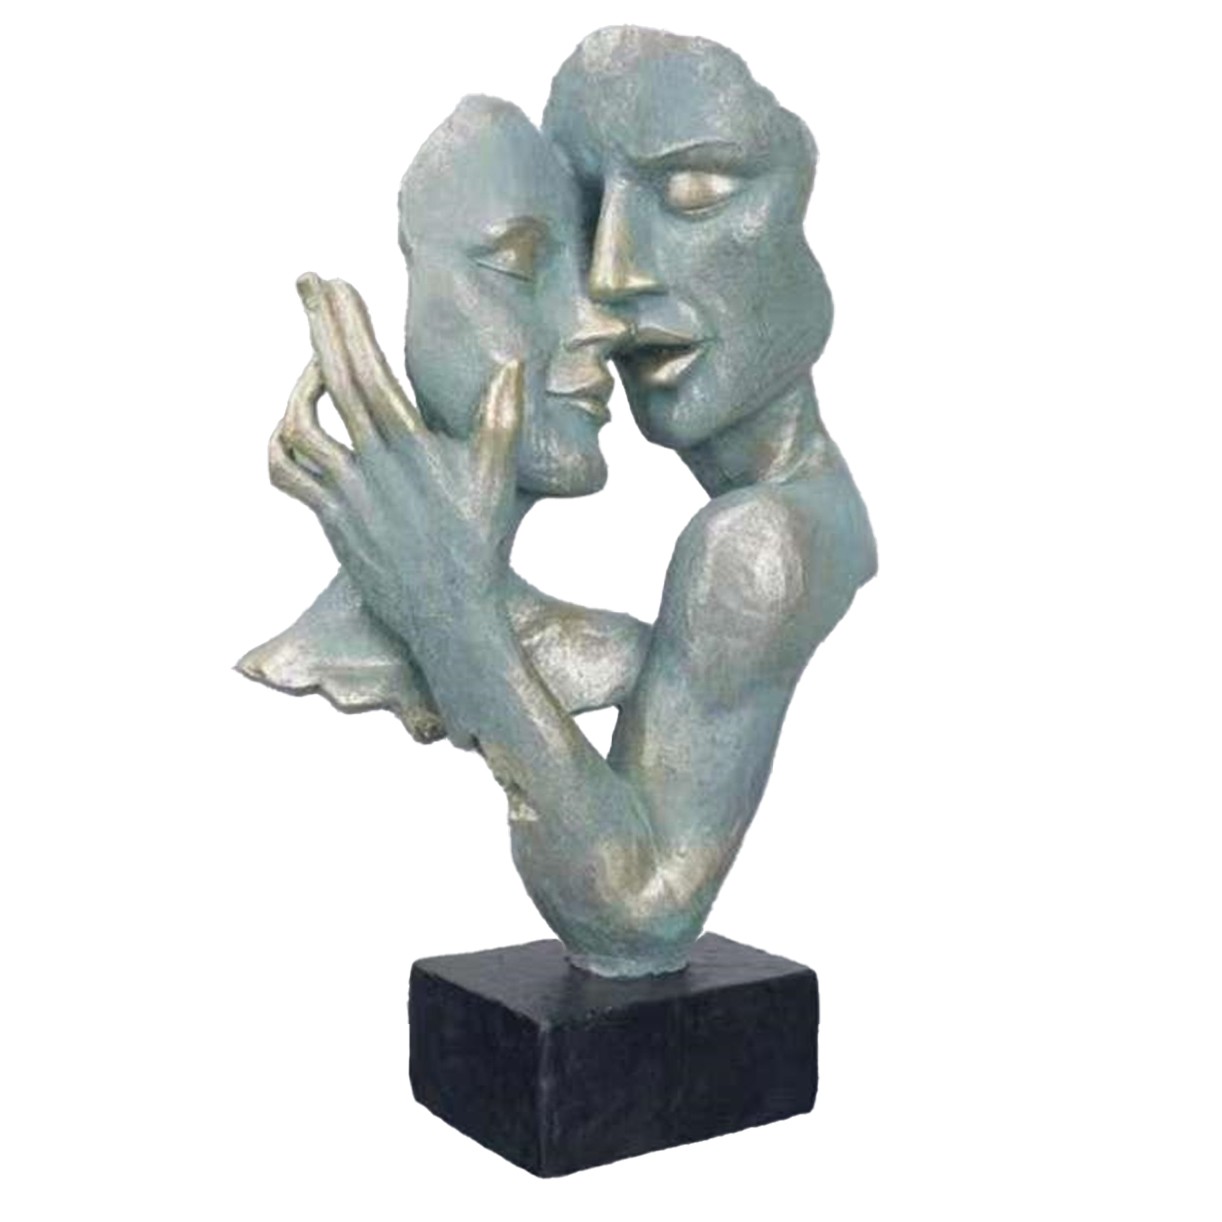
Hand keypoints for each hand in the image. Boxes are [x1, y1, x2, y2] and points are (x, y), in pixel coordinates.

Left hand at [268, 273, 522, 653]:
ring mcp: (344, 494)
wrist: (448, 613)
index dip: (348, 322)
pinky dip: (282, 442)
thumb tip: (511, 365)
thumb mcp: (499, 480)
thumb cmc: (479, 545)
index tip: (335, 284)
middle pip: (332, 380)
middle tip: (307, 281)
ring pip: (298, 426)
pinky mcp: (329, 520)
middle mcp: (371, 466)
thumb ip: (502, 420)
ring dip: (299, 385)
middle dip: (319, 323)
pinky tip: (296, 425)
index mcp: (410, 449)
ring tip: (314, 360)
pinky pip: (288, 474)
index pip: (367, 370)